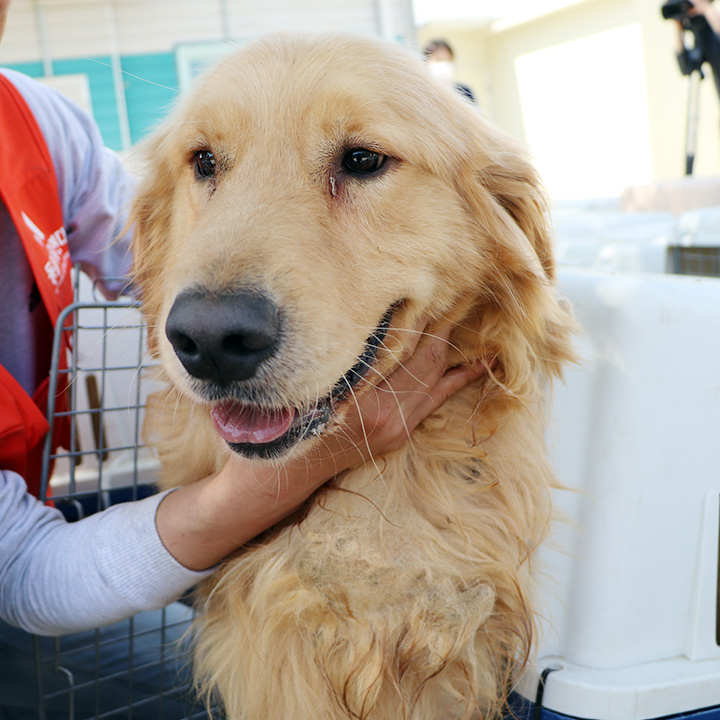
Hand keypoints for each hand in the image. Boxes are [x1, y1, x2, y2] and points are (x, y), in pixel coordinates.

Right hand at [156, 319, 483, 569]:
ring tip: (467, 311)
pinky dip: (457, 378)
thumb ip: (346, 357)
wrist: (287, 475)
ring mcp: (399, 427)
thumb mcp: (311, 385)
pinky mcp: (401, 433)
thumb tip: (378, 315)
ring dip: (450, 346)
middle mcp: (392, 417)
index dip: (423, 316)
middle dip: (442, 324)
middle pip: (429, 360)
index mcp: (369, 403)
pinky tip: (480, 362)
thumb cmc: (288, 425)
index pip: (409, 348)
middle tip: (455, 290)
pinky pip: (436, 398)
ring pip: (437, 376)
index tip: (431, 285)